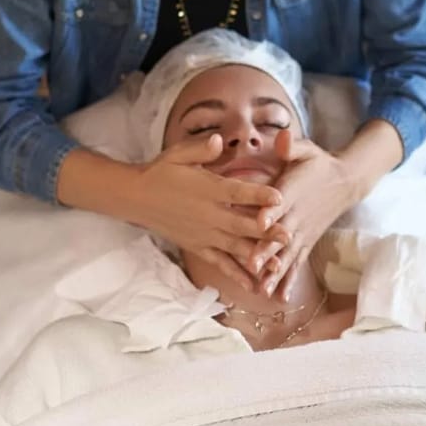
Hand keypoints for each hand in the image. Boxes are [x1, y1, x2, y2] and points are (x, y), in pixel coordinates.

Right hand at [131, 134, 289, 290]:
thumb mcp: (179, 154)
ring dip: (258, 256)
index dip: (258, 194)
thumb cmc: (163, 172)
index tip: (280, 197)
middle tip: (289, 236)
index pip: (237, 192)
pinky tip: (254, 286)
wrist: (136, 198)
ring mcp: (204, 234)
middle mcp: (209, 214)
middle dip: (266, 231)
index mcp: (208, 189)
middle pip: (242, 224)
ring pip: (236, 247)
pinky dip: (237, 275)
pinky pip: (221, 263)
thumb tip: (220, 140)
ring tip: (279, 265)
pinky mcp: (198, 247)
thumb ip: (202, 149)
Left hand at [253, 130, 353, 302]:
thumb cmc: (318, 163)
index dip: (269, 212)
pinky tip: (279, 298)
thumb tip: (282, 138)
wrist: (345, 181)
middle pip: (280, 235)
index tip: (258, 223)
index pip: (279, 203)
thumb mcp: (307, 149)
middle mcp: (297, 215)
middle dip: (266, 250)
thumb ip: (292, 145)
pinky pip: (297, 262)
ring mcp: (303, 232)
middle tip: (252, 265)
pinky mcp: (306, 241)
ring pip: (287, 254)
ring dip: (275, 272)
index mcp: (292, 191)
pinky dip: (289, 279)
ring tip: (263, 290)